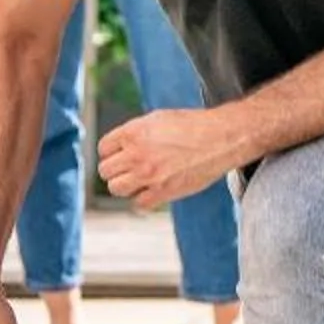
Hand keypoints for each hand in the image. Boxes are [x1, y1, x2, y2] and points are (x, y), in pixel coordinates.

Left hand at [96, 108, 241, 210]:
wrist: (220, 138)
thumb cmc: (192, 126)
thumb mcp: (158, 119)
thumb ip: (135, 132)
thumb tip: (120, 146)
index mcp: (134, 132)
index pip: (103, 148)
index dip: (111, 151)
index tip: (119, 154)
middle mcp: (137, 154)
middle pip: (105, 170)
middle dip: (115, 169)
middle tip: (127, 168)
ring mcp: (149, 175)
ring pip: (116, 188)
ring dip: (124, 185)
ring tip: (137, 181)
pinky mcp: (163, 191)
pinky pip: (138, 204)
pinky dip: (142, 200)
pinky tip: (151, 191)